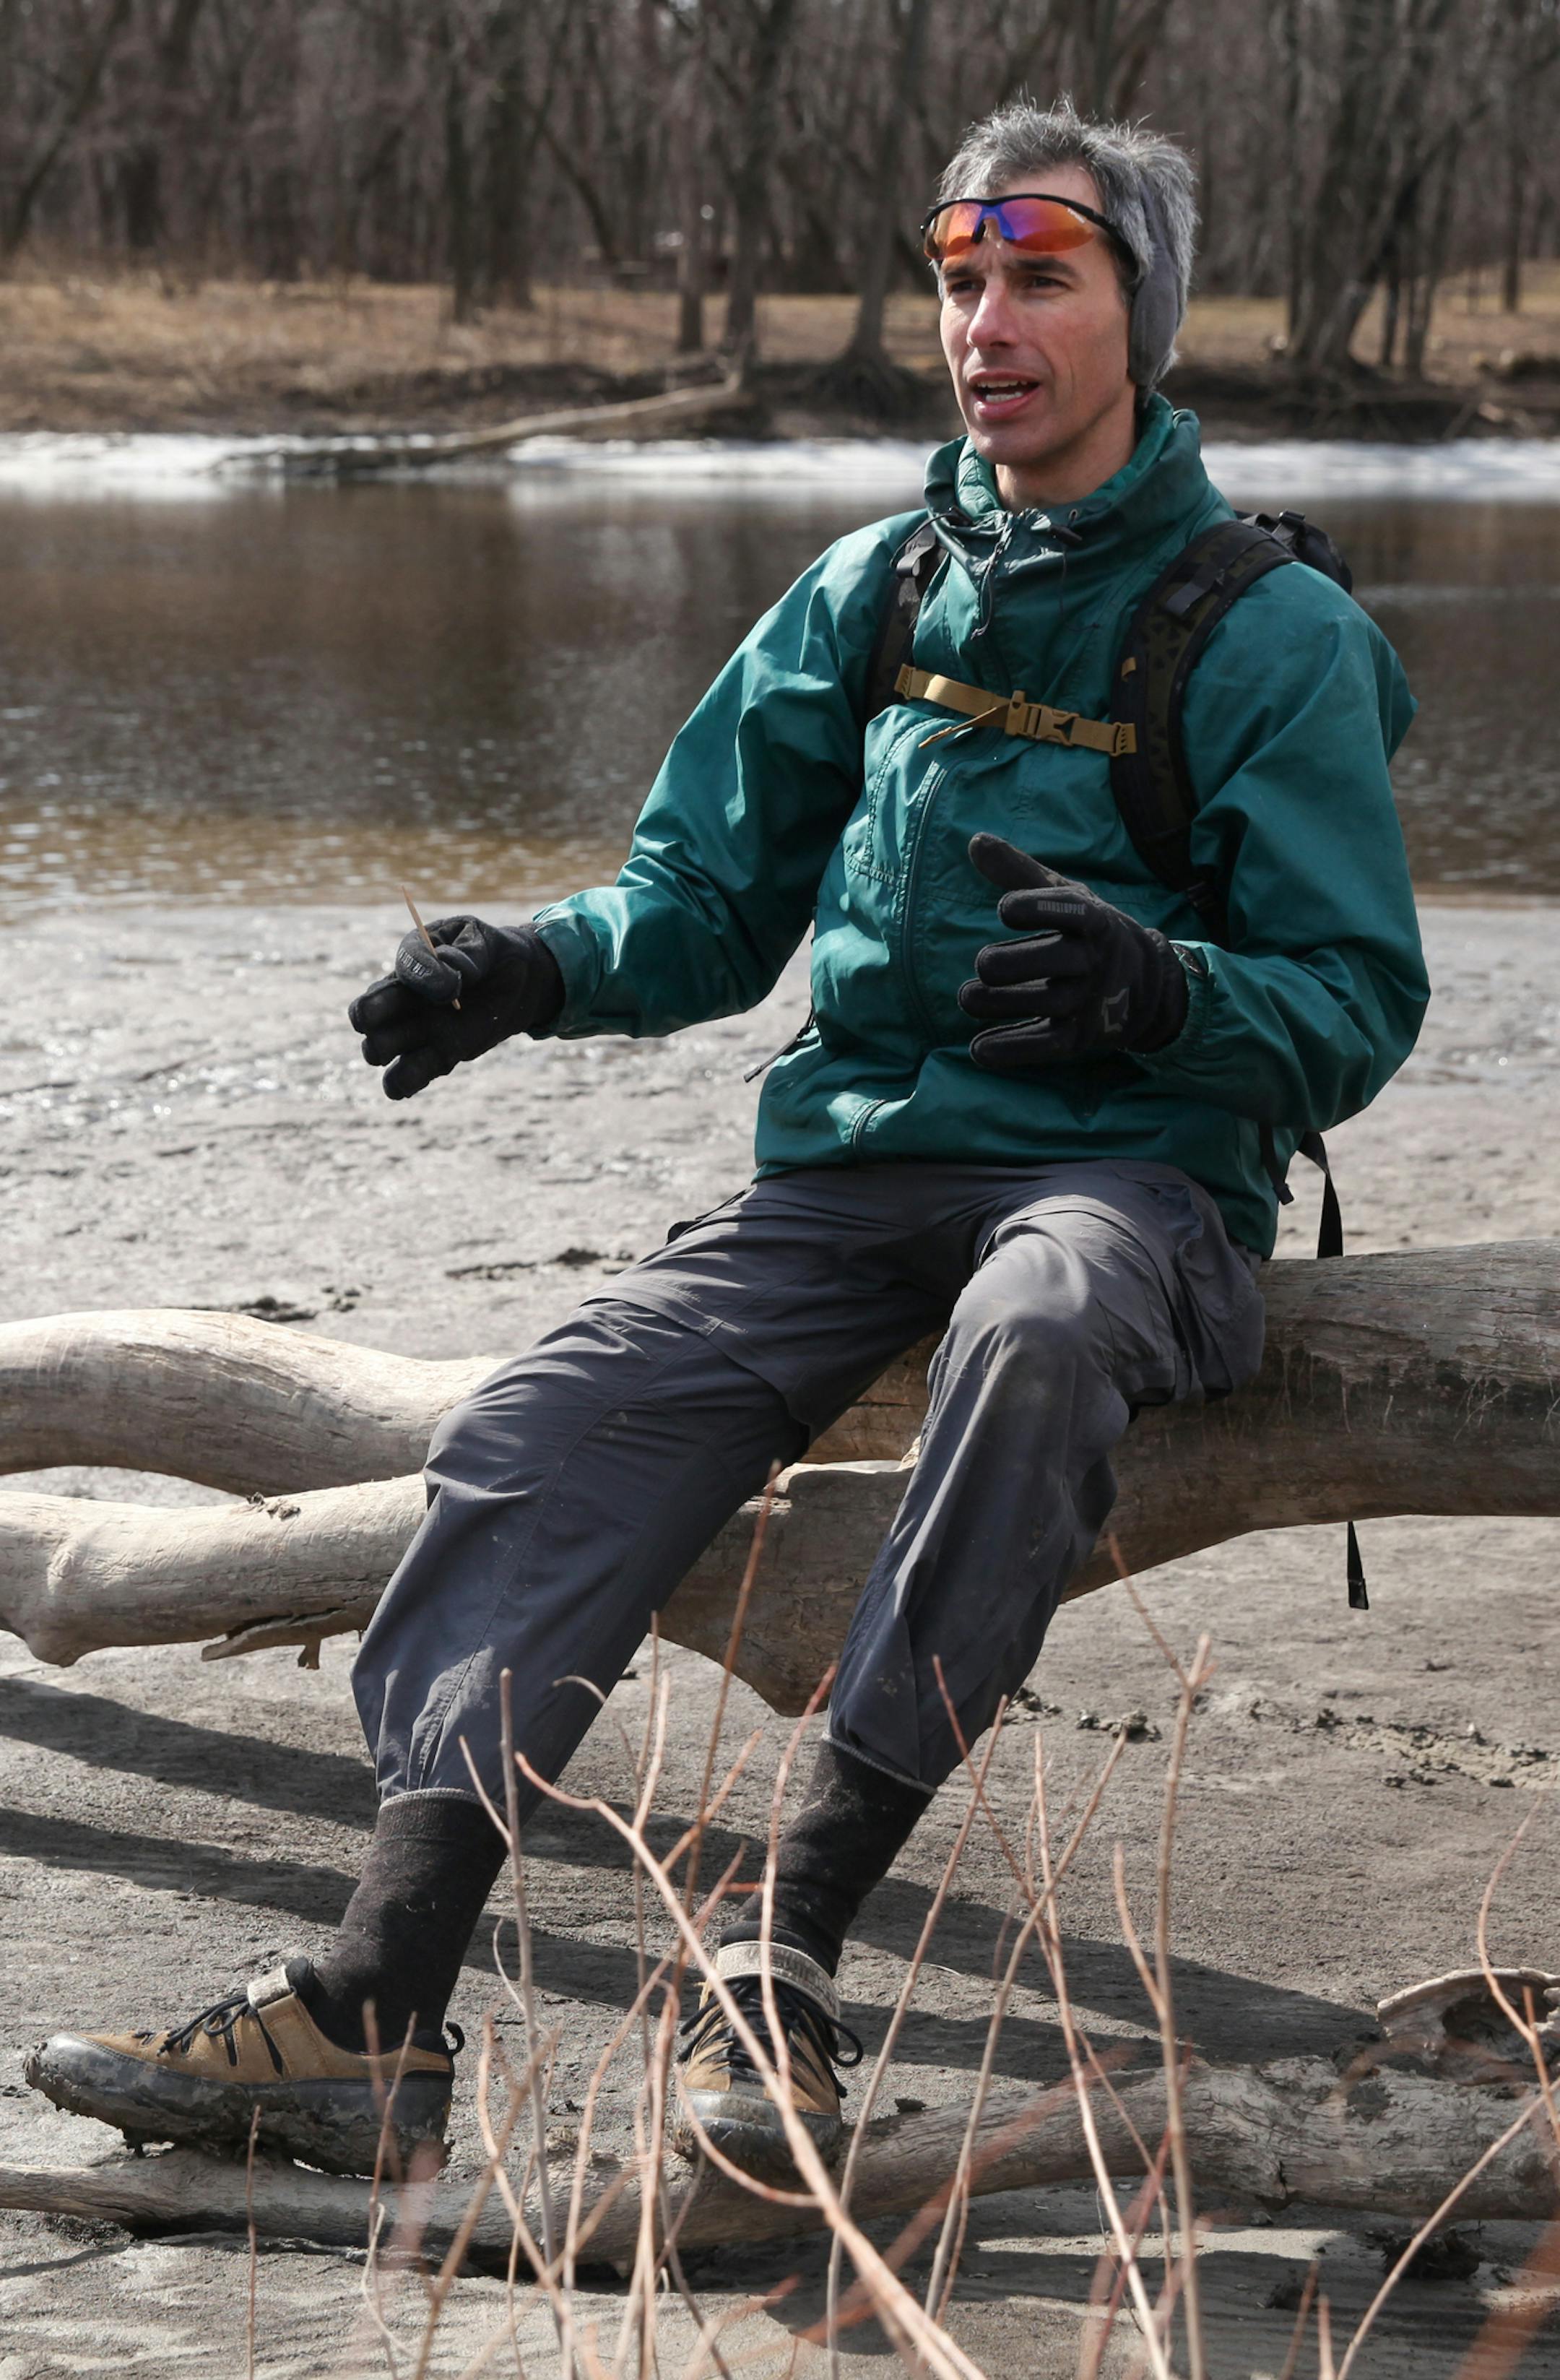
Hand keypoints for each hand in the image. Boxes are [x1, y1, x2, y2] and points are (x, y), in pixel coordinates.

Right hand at [348, 915, 564, 1099]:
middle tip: (398, 1015)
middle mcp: (404, 998)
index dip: (423, 976)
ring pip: (376, 1048)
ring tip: (418, 1043)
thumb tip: (449, 971)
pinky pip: (403, 1077)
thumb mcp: (485, 941)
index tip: (453, 985)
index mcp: (414, 960)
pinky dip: (399, 1083)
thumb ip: (466, 952)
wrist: (518, 983)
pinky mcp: (436, 1057)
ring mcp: (416, 1030)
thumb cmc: (491, 954)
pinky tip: (406, 1084)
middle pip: (365, 1012)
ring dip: (383, 1050)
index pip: (402, 965)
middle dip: (370, 1016)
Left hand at [959, 834, 1188, 1071]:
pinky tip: (978, 1049)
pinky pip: (1046, 1046)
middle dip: (1013, 963)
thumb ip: (1019, 873)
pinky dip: (1012, 1050)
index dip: (1039, 908)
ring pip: (1046, 1003)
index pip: (1074, 911)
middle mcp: (1097, 961)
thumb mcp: (1064, 897)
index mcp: (1096, 921)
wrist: (1144, 987)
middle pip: (1058, 960)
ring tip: (967, 998)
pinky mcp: (1079, 1038)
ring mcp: (1091, 1002)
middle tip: (984, 964)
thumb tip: (974, 840)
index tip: (1004, 907)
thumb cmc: (1088, 933)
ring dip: (1000, 1004)